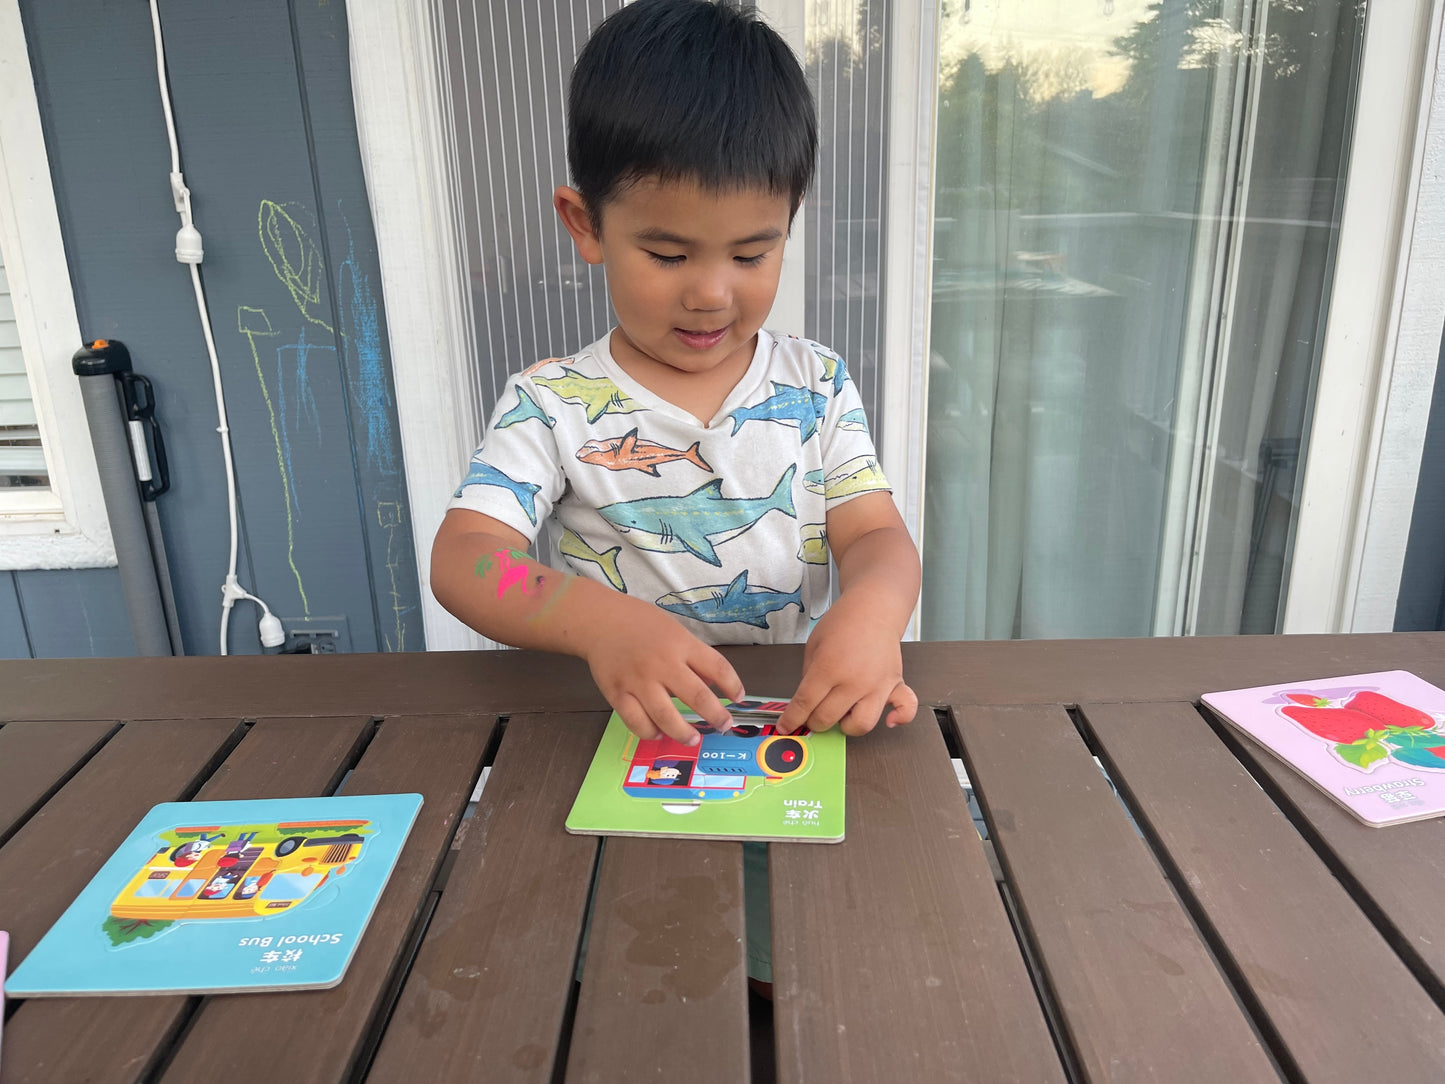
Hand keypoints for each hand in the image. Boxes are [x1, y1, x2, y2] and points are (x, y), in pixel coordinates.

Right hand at [581, 596, 744, 745]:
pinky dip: (651, 732)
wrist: (599, 621)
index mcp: (681, 644)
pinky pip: (637, 723)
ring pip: (667, 718)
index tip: (739, 698)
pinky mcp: (617, 695)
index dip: (733, 686)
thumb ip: (694, 656)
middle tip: (724, 726)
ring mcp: (638, 681)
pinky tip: (659, 732)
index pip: (717, 667)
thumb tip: (714, 684)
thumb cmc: (640, 623)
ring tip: (693, 739)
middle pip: (697, 697)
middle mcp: (662, 664)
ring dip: (684, 733)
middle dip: (716, 716)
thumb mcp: (674, 630)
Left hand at [776, 594, 916, 736]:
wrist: (874, 607)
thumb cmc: (843, 623)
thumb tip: (808, 702)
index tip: (786, 726)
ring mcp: (877, 685)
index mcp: (829, 668)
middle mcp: (854, 681)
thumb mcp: (814, 645)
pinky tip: (889, 719)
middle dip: (814, 722)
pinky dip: (898, 718)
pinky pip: (906, 709)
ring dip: (846, 726)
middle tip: (812, 715)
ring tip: (841, 714)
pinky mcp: (895, 684)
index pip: (805, 704)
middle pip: (828, 718)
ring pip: (861, 725)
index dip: (792, 719)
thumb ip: (809, 676)